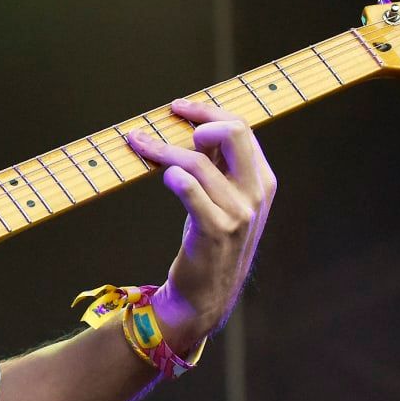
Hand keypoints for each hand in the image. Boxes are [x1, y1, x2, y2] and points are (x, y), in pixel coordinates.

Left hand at [127, 98, 275, 354]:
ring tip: (138, 144)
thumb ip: (216, 165)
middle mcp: (255, 193)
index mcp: (261, 179)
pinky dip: (174, 177)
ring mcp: (238, 213)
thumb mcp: (222, 198)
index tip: (177, 107)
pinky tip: (163, 175)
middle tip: (166, 119)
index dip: (207, 111)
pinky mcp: (215, 231)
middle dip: (197, 118)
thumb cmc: (208, 239)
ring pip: (198, 161)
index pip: (241, 127)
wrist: (206, 293)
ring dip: (162, 148)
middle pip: (234, 132)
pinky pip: (191, 191)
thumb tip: (189, 126)